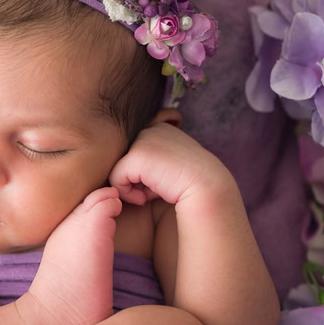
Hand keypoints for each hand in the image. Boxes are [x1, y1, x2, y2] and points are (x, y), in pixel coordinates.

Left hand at [108, 111, 233, 208]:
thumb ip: (151, 160)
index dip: (144, 173)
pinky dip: (128, 194)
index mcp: (158, 126)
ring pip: (116, 170)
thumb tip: (126, 171)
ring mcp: (143, 139)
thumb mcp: (168, 164)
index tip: (164, 180)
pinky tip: (146, 198)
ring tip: (155, 190)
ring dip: (133, 187)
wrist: (208, 188)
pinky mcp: (137, 155)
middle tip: (159, 187)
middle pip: (123, 161)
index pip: (132, 153)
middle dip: (136, 179)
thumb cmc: (188, 183)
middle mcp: (149, 128)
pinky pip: (115, 180)